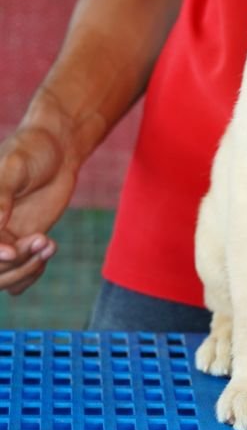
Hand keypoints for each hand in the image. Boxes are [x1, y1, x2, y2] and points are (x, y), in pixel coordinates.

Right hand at [0, 126, 75, 294]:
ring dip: (26, 269)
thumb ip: (1, 196)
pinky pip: (18, 279)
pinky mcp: (20, 245)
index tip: (12, 252)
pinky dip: (32, 274)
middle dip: (14, 263)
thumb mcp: (14, 167)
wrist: (59, 150)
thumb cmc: (32, 150)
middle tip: (42, 239)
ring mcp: (0, 241)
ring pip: (2, 278)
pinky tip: (48, 248)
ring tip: (48, 244)